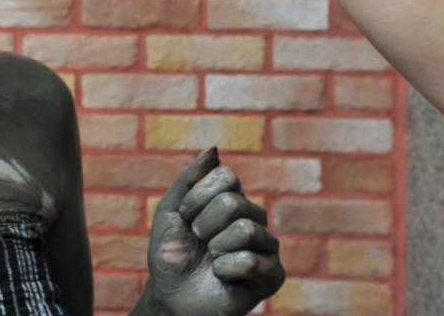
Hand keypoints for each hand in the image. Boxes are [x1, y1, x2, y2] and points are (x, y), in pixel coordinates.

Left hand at [138, 148, 284, 315]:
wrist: (170, 294)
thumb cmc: (171, 251)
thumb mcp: (171, 209)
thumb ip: (191, 177)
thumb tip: (214, 149)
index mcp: (233, 199)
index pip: (226, 176)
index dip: (197, 197)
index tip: (185, 216)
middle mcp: (254, 218)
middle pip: (233, 203)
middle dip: (203, 224)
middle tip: (198, 240)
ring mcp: (266, 247)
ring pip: (246, 229)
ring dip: (215, 246)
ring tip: (211, 258)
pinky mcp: (273, 276)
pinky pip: (253, 261)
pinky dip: (225, 269)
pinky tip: (222, 275)